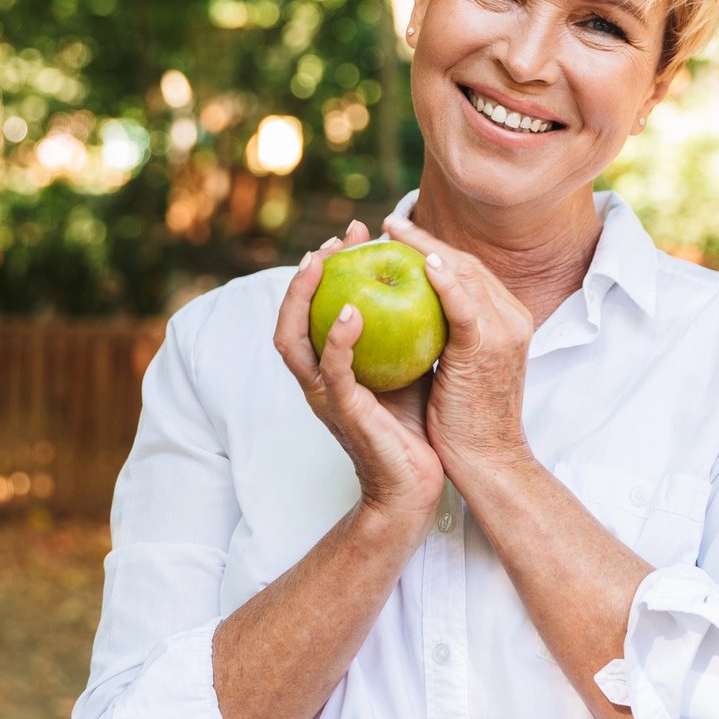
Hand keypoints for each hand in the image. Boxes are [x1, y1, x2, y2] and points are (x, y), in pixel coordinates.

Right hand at [274, 219, 444, 525]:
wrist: (416, 486)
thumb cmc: (414, 426)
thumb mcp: (407, 365)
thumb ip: (404, 330)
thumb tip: (427, 278)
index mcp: (329, 367)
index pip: (314, 309)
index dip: (326, 268)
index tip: (352, 232)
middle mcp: (318, 379)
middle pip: (291, 318)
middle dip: (305, 274)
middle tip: (334, 239)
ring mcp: (327, 397)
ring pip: (294, 340)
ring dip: (304, 298)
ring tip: (321, 262)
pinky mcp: (346, 413)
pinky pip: (333, 372)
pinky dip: (337, 340)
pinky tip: (351, 310)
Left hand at [381, 213, 536, 485]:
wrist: (487, 460)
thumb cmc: (464, 421)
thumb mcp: (458, 368)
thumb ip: (445, 336)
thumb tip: (409, 314)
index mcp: (509, 319)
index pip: (468, 271)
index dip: (434, 249)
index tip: (399, 237)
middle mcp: (512, 317)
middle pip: (466, 264)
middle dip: (425, 241)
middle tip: (388, 225)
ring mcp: (504, 331)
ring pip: (465, 274)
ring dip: (427, 248)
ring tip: (392, 232)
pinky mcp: (488, 348)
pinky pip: (465, 306)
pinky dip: (446, 282)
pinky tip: (422, 264)